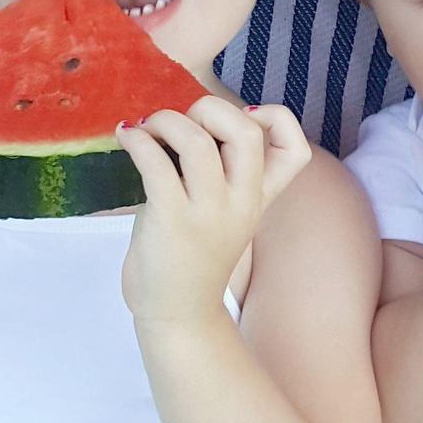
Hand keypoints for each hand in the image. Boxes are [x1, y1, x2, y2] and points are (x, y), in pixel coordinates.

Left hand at [117, 98, 311, 324]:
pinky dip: (138, 140)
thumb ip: (224, 172)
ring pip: (197, 142)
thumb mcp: (226, 212)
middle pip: (246, 132)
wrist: (179, 314)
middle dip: (211, 108)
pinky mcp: (171, 219)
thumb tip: (190, 119)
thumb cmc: (194, 255)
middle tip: (184, 121)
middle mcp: (241, 201)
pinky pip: (155, 163)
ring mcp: (208, 212)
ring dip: (166, 121)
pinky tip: (127, 138)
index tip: (242, 116)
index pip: (295, 149)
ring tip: (147, 126)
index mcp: (259, 197)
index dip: (275, 118)